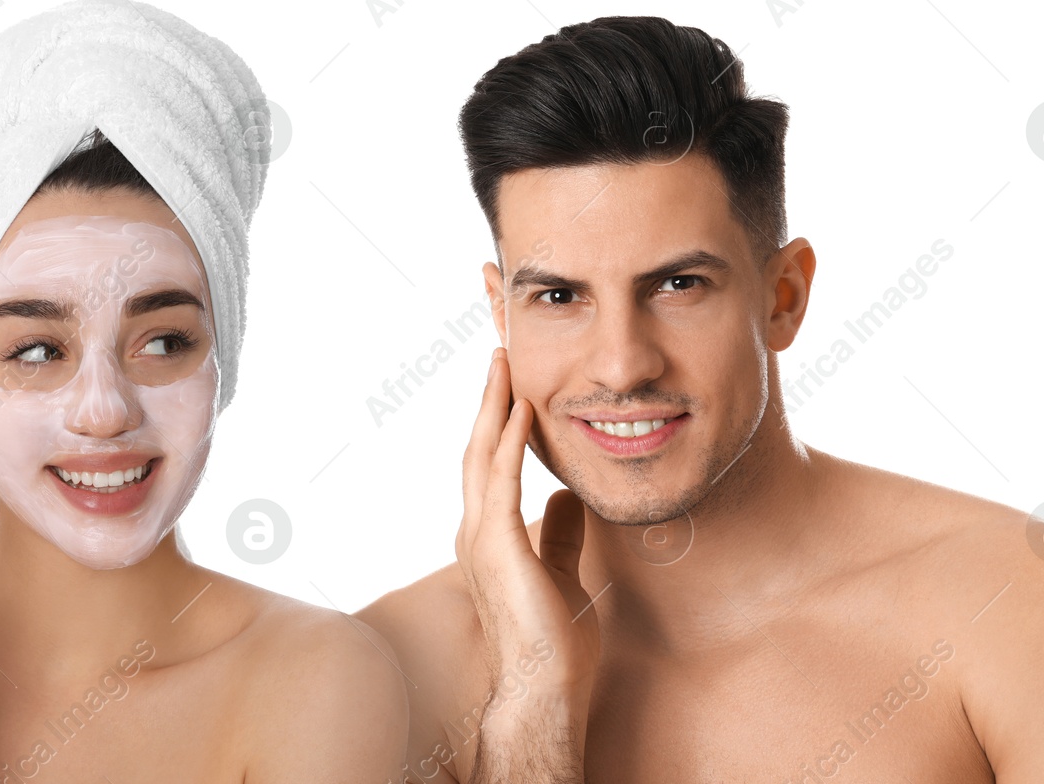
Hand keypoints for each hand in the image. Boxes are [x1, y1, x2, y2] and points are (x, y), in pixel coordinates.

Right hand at [455, 348, 599, 760]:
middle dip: (487, 400)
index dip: (497, 421)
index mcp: (489, 537)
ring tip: (503, 365)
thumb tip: (568, 496)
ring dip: (492, 407)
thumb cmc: (554, 642)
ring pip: (480, 456)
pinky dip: (509, 444)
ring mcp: (480, 539)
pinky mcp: (498, 548)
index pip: (489, 465)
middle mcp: (475, 532)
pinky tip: (521, 412)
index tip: (509, 382)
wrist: (546, 689)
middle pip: (476, 449)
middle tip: (498, 354)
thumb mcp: (563, 570)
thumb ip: (560, 532)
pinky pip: (502, 483)